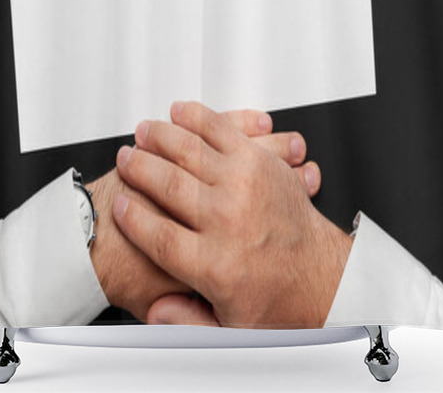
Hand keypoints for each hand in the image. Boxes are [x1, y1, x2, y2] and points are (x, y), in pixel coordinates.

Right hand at [112, 101, 351, 328]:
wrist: (325, 279)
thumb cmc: (279, 299)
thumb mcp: (229, 330)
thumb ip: (187, 322)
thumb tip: (157, 313)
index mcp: (215, 264)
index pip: (157, 235)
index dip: (131, 217)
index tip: (117, 206)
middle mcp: (228, 220)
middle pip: (166, 185)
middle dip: (138, 168)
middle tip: (125, 159)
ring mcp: (245, 185)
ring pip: (191, 152)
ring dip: (161, 137)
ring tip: (144, 133)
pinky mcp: (260, 162)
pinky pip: (224, 131)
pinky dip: (200, 118)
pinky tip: (182, 113)